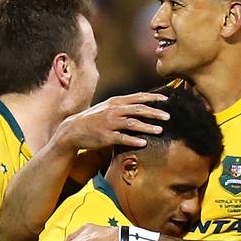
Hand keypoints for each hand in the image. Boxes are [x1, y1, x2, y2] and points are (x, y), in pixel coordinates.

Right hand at [54, 92, 169, 152]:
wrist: (73, 130)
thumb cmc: (93, 118)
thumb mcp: (107, 106)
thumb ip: (123, 105)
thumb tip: (141, 104)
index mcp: (116, 101)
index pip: (138, 97)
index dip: (153, 98)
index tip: (167, 100)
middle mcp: (114, 110)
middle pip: (138, 109)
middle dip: (155, 112)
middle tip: (168, 117)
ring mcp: (110, 123)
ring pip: (132, 123)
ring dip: (147, 127)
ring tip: (160, 130)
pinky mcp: (106, 137)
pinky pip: (122, 138)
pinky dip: (133, 140)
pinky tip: (144, 143)